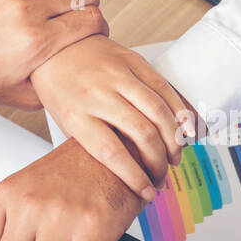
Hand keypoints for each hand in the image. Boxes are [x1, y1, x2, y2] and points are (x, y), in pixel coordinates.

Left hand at [31, 35, 188, 198]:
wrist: (54, 47)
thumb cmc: (59, 89)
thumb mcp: (66, 123)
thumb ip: (94, 144)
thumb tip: (125, 174)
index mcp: (76, 114)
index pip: (111, 152)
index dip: (134, 177)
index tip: (147, 193)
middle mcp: (98, 94)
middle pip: (141, 133)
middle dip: (158, 162)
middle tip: (161, 177)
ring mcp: (117, 75)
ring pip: (158, 111)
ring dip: (173, 140)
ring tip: (174, 157)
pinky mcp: (133, 61)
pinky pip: (164, 87)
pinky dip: (180, 110)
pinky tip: (186, 129)